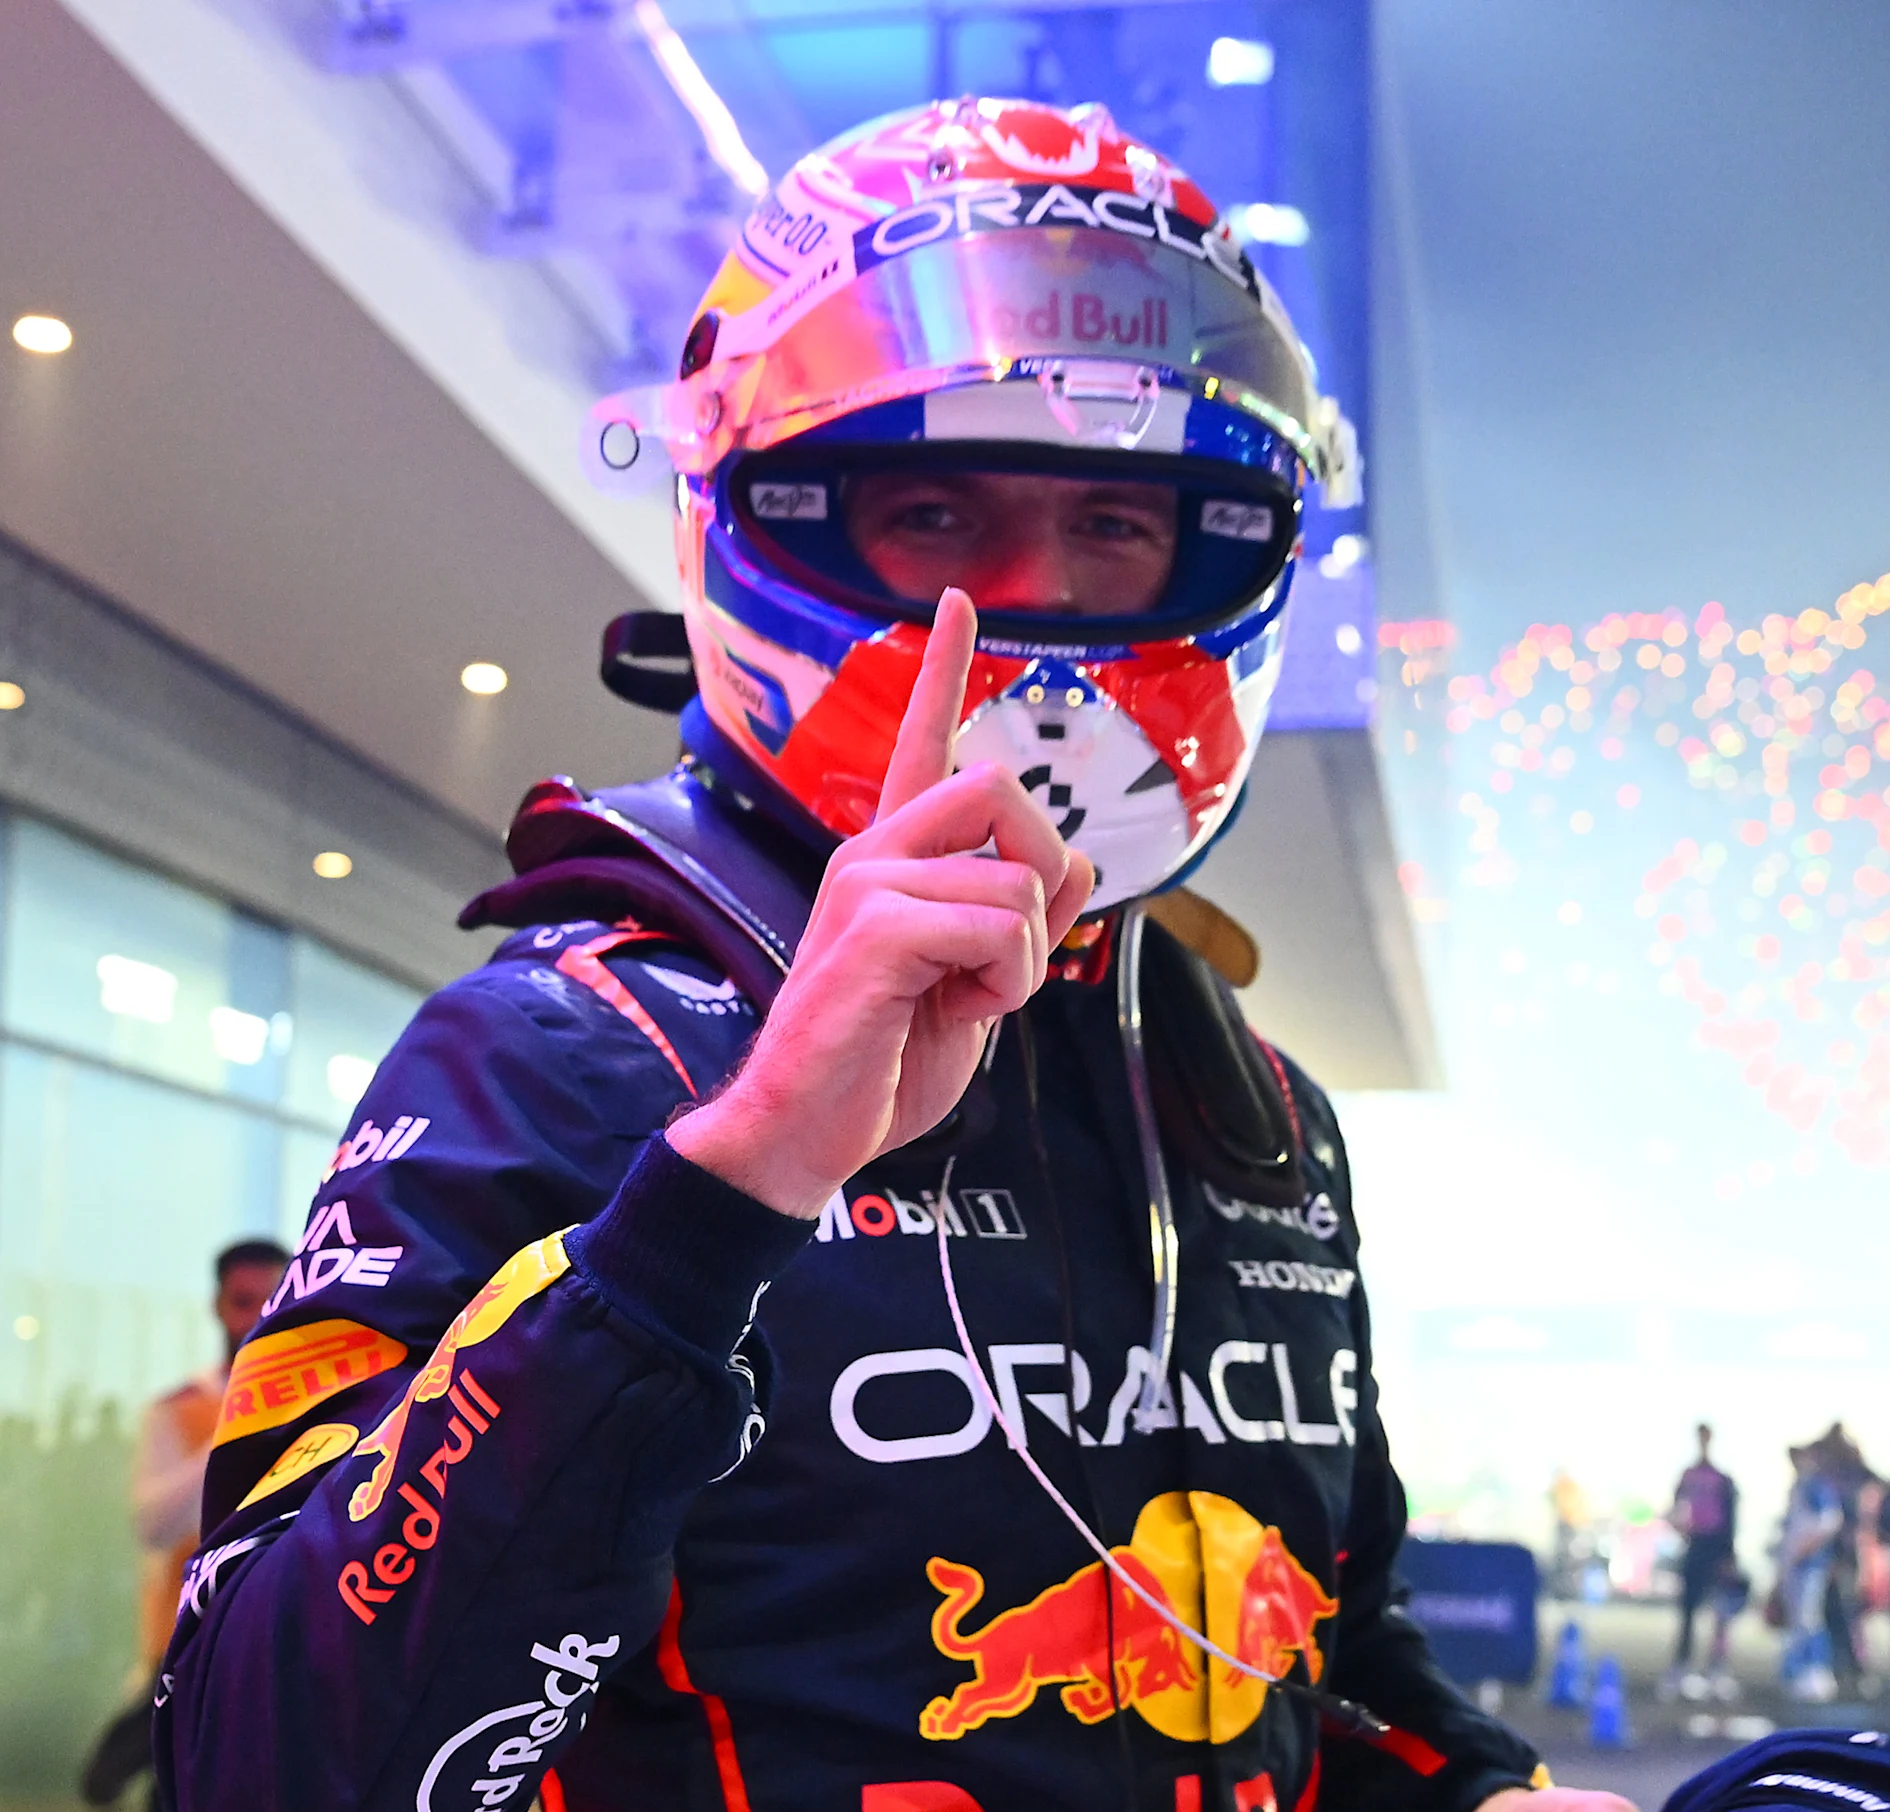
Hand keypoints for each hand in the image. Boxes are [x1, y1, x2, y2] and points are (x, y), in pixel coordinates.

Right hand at [670, 590, 1094, 1216]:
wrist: (806, 1132)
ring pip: (1017, 879)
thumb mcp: (973, 987)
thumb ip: (1020, 923)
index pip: (921, 742)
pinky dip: (1008, 980)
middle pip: (1001, 787)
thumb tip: (1083, 868)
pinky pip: (1000, 926)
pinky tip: (958, 1009)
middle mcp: (874, 853)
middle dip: (1044, 867)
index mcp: (892, 859)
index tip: (957, 599)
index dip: (944, 668)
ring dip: (1026, 956)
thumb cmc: (878, 1064)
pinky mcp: (873, 928)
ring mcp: (867, 884)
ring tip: (968, 999)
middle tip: (1013, 945)